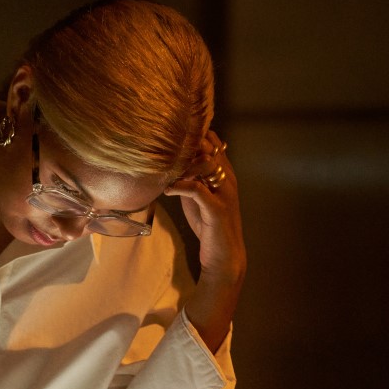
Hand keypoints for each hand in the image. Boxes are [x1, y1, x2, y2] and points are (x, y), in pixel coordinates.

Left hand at [163, 131, 245, 349]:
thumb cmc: (209, 227)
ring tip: (160, 162)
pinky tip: (166, 188)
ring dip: (182, 161)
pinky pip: (197, 191)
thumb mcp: (196, 198)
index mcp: (224, 174)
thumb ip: (188, 178)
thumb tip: (169, 163)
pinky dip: (179, 186)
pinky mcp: (216, 210)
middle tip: (162, 139)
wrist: (225, 258)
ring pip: (205, 165)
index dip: (193, 133)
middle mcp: (228, 179)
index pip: (212, 142)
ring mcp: (224, 193)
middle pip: (209, 148)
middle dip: (187, 141)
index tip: (169, 129)